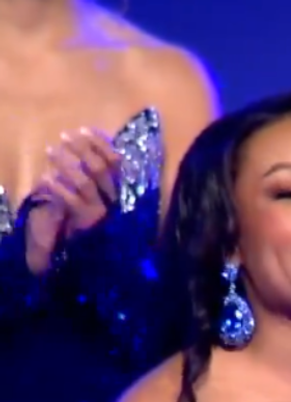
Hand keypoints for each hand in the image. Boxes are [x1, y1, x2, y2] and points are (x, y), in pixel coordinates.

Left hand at [23, 128, 121, 273]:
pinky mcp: (86, 221)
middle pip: (100, 168)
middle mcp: (115, 200)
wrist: (93, 261)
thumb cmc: (95, 227)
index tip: (84, 130)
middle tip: (65, 137)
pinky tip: (46, 178)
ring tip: (51, 152)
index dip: (100, 144)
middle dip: (81, 149)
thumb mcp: (101, 202)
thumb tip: (91, 153)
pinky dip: (58, 187)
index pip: (115, 162)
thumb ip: (100, 182)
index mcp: (122, 192)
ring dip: (66, 164)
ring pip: (85, 181)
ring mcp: (101, 211)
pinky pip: (71, 200)